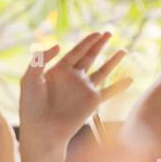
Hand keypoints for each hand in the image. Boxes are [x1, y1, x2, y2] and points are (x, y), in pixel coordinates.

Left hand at [18, 32, 131, 152]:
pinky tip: (130, 79)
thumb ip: (41, 59)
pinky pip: (110, 91)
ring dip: (113, 61)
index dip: (87, 41)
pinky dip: (120, 86)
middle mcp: (74, 78)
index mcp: (59, 71)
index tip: (97, 33)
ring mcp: (84, 90)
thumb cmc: (31, 107)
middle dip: (100, 44)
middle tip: (110, 31)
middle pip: (90, 57)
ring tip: (124, 50)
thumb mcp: (29, 78)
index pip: (76, 52)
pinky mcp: (93, 102)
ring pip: (103, 71)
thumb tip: (59, 45)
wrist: (42, 130)